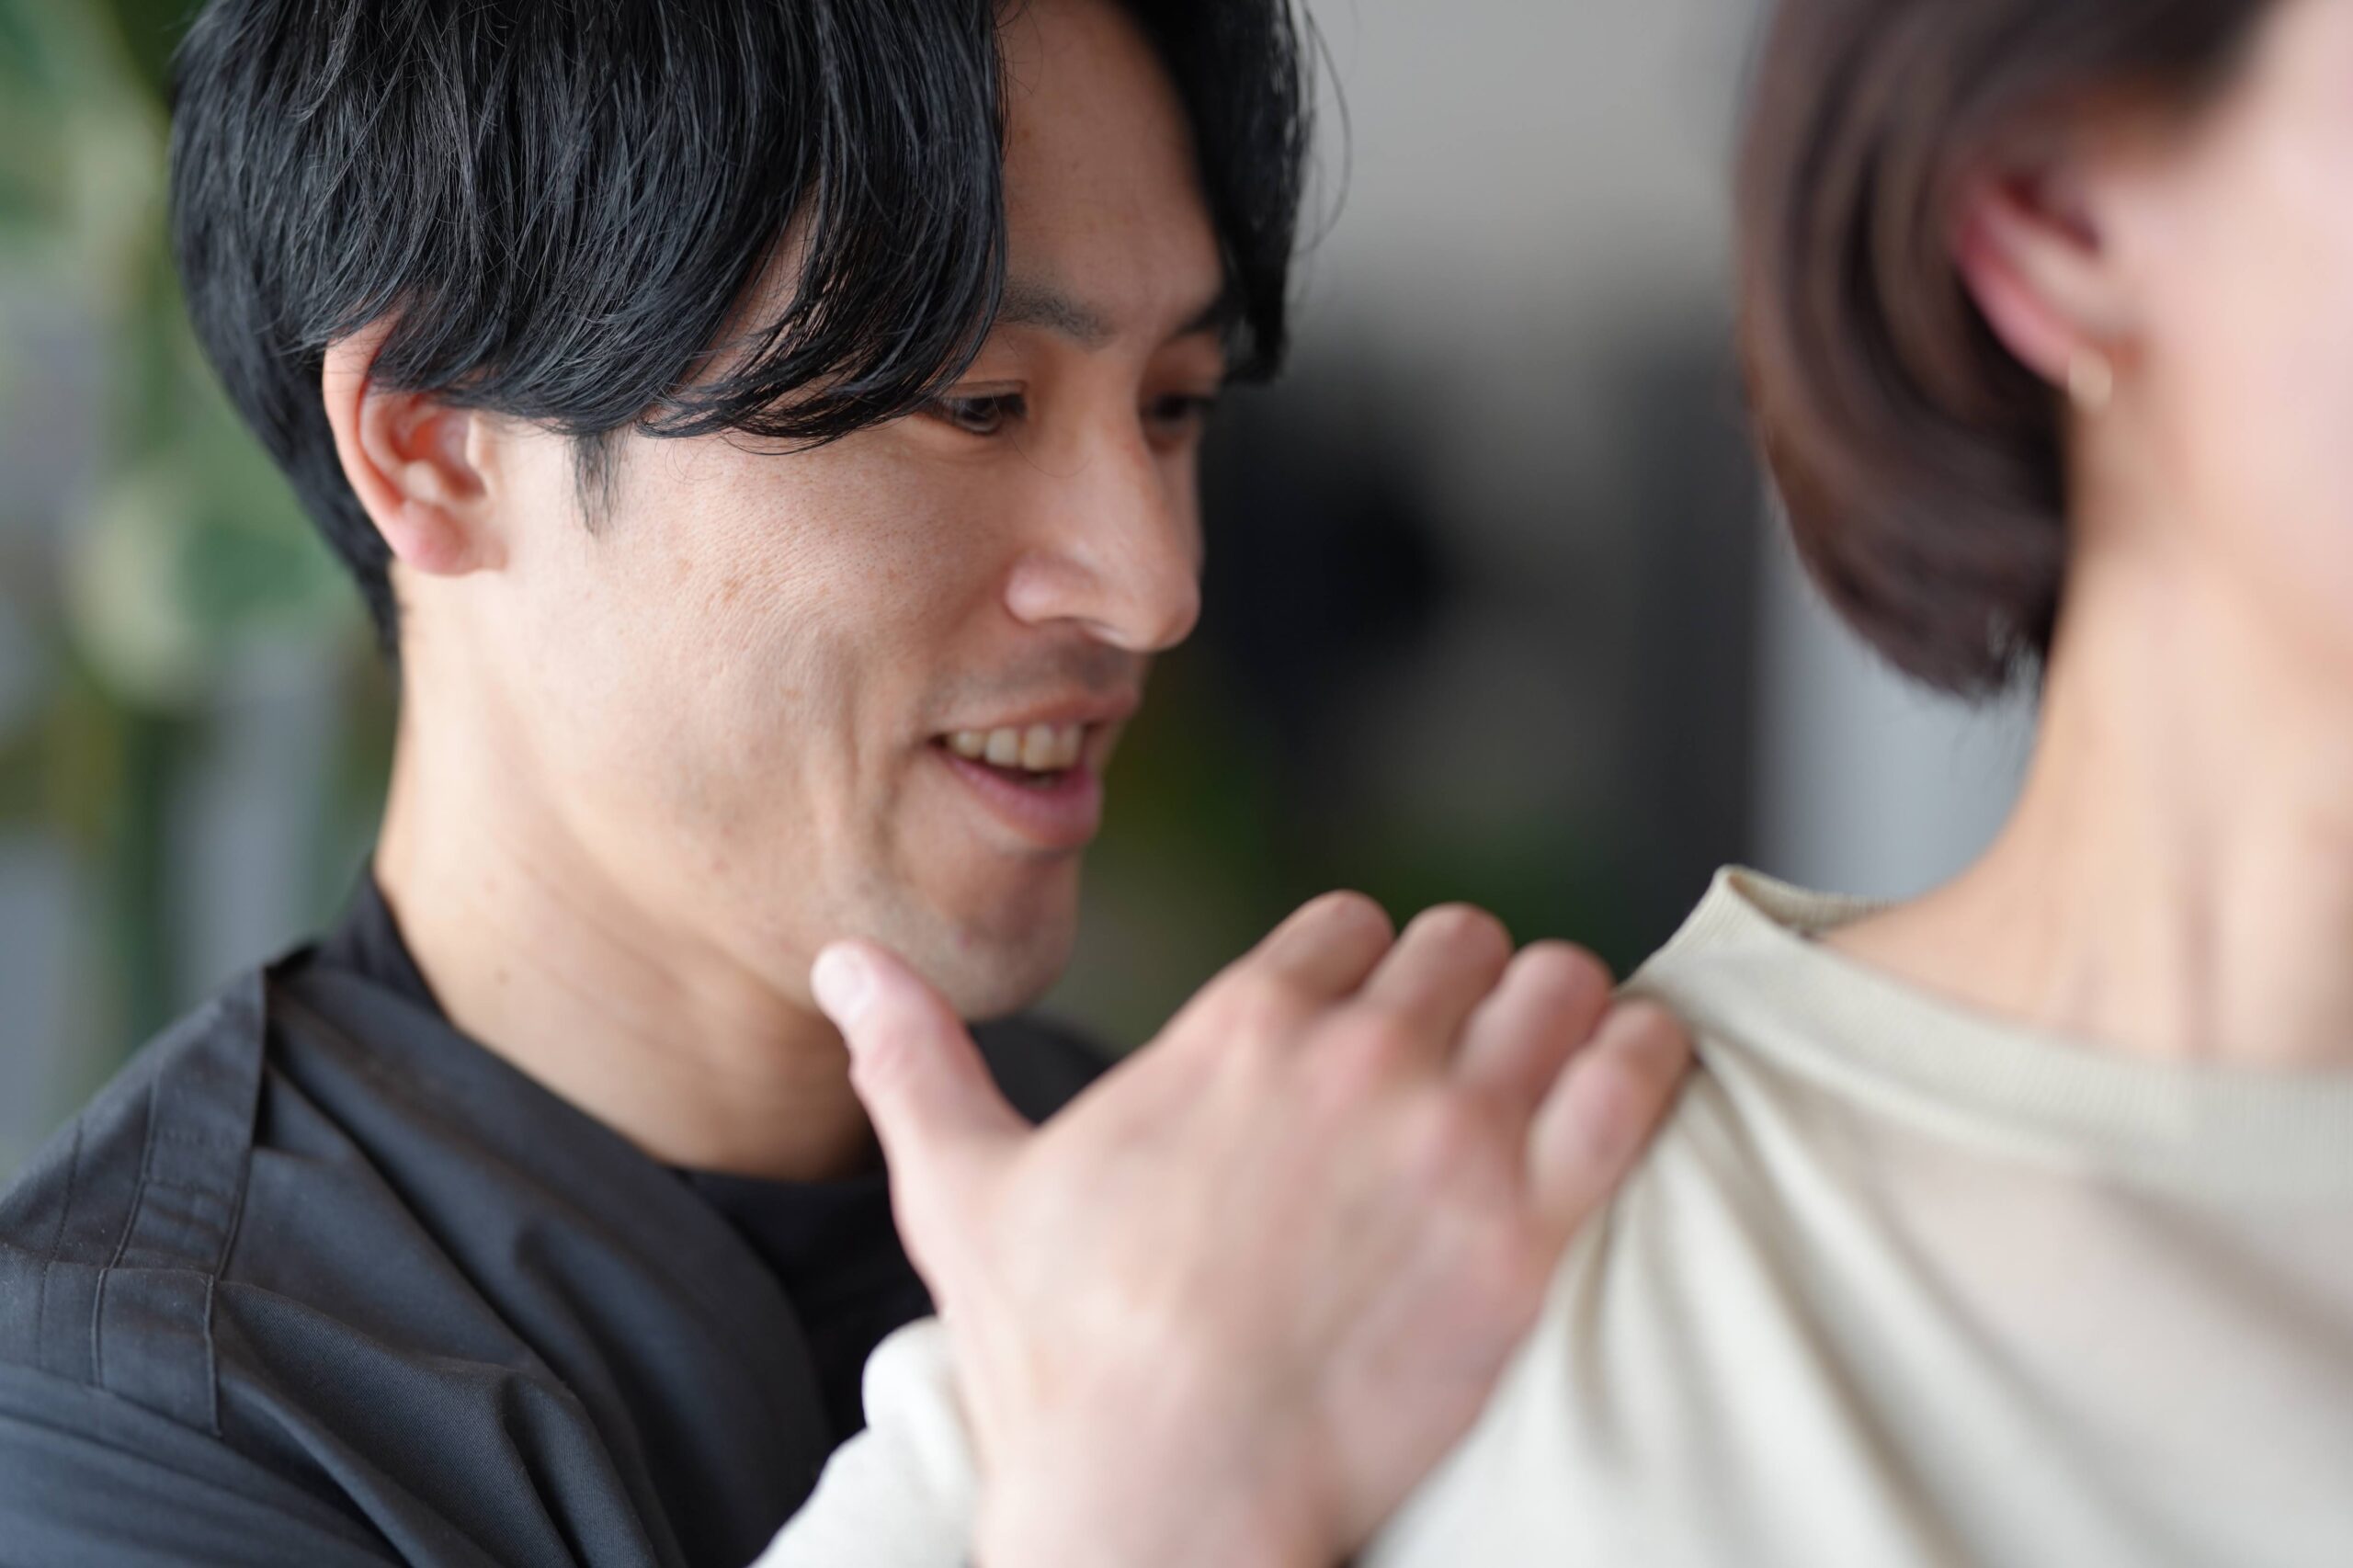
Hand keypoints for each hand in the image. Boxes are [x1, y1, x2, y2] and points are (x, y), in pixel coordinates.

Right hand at [811, 895, 1689, 1567]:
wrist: (1161, 1509)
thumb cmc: (1061, 1362)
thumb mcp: (963, 1193)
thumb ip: (913, 1059)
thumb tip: (841, 961)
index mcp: (1236, 1028)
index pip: (1350, 925)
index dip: (1360, 977)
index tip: (1358, 1036)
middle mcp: (1352, 1054)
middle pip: (1463, 943)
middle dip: (1462, 992)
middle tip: (1456, 1067)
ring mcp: (1449, 1135)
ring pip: (1558, 984)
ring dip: (1560, 1017)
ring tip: (1549, 1074)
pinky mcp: (1529, 1227)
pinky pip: (1635, 1074)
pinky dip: (1645, 1060)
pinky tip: (1627, 1083)